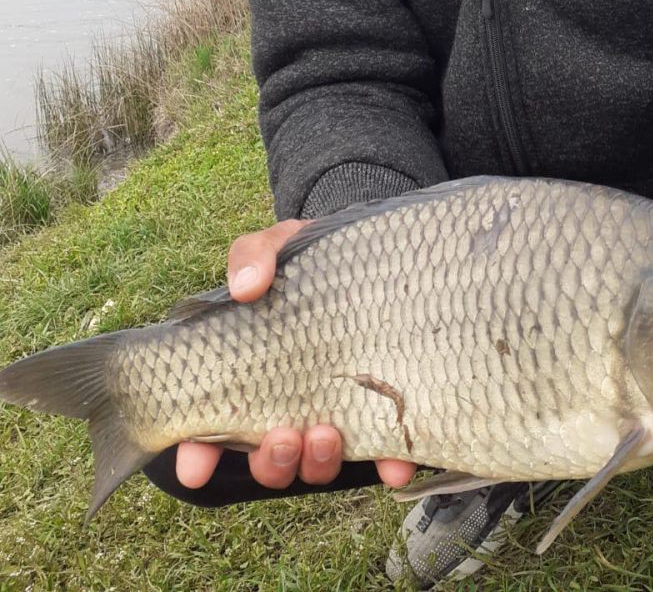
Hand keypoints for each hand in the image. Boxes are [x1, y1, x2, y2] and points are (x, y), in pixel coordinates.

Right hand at [175, 217, 415, 490]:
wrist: (367, 255)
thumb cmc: (307, 258)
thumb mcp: (275, 246)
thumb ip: (252, 257)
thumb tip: (245, 287)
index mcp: (250, 375)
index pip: (210, 428)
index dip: (197, 455)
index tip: (194, 469)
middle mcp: (288, 404)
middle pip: (269, 459)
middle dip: (271, 462)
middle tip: (283, 436)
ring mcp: (333, 412)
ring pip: (315, 463)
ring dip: (316, 463)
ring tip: (327, 435)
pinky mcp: (378, 412)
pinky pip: (381, 451)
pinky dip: (387, 464)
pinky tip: (395, 463)